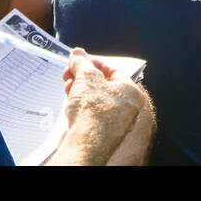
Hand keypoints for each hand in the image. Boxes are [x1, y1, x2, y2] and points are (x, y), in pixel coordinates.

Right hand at [48, 49, 153, 165]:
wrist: (85, 145)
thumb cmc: (94, 114)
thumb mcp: (86, 77)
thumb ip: (82, 63)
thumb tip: (78, 54)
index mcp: (132, 93)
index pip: (113, 70)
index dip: (94, 62)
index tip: (81, 59)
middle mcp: (127, 109)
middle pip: (103, 84)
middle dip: (83, 76)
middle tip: (70, 71)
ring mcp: (114, 123)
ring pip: (95, 99)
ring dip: (79, 89)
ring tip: (68, 84)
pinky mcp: (100, 133)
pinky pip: (91, 114)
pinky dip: (80, 105)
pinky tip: (69, 100)